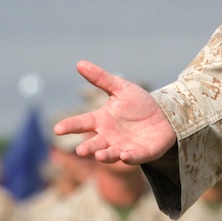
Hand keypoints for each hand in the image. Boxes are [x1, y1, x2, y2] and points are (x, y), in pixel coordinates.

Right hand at [53, 61, 177, 163]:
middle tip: (80, 151)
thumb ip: (101, 78)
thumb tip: (79, 63)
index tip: (57, 129)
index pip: (82, 123)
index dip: (70, 126)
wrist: (163, 115)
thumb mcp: (120, 88)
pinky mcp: (140, 153)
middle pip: (94, 144)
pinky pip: (133, 157)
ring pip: (111, 154)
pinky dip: (129, 157)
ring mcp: (123, 147)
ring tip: (100, 155)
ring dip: (105, 155)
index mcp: (101, 120)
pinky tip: (126, 155)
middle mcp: (109, 137)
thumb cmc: (138, 104)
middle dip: (87, 148)